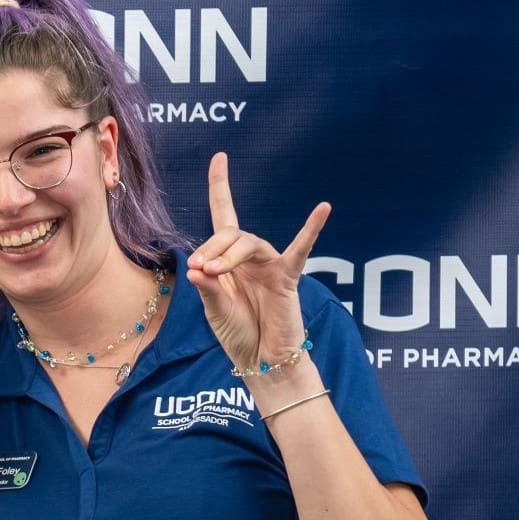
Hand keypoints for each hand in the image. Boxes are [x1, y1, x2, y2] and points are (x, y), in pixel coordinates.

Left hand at [186, 153, 329, 372]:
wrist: (261, 361)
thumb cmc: (238, 335)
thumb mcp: (214, 311)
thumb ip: (206, 289)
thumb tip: (195, 267)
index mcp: (227, 261)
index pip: (222, 218)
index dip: (220, 188)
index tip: (220, 158)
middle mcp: (248, 258)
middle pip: (230, 233)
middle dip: (211, 248)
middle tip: (201, 269)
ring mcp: (269, 265)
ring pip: (249, 242)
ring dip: (228, 254)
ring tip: (214, 273)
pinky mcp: (289, 277)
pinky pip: (300, 249)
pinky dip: (311, 229)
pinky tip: (323, 209)